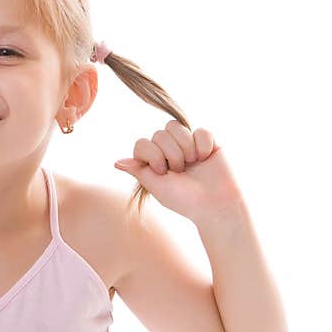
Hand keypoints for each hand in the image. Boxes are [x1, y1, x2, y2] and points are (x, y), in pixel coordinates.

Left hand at [114, 121, 243, 223]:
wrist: (215, 204)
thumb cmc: (184, 199)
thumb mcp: (155, 186)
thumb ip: (138, 170)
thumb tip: (116, 162)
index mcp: (155, 161)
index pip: (142, 143)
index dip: (151, 154)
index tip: (162, 171)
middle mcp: (169, 150)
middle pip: (159, 133)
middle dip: (170, 153)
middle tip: (181, 170)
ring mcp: (188, 144)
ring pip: (175, 126)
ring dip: (184, 147)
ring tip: (193, 163)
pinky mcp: (207, 141)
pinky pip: (200, 130)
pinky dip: (203, 145)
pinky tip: (206, 157)